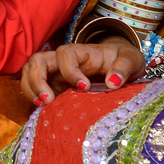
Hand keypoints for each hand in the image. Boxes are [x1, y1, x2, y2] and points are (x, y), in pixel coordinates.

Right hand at [19, 37, 143, 105]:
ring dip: (30, 88)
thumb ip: (124, 67)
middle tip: (49, 100)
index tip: (85, 87)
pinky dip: (32, 98)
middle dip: (38, 80)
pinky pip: (34, 88)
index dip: (70, 70)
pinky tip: (41, 111)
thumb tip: (113, 82)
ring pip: (30, 72)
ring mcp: (56, 73)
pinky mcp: (54, 86)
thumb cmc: (124, 60)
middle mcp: (64, 61)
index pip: (65, 55)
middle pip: (38, 61)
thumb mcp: (132, 60)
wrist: (121, 65)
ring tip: (41, 106)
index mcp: (83, 52)